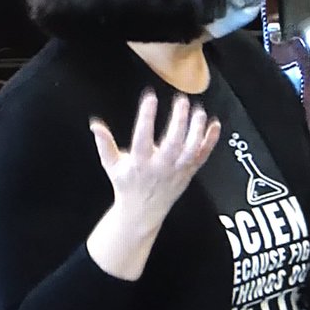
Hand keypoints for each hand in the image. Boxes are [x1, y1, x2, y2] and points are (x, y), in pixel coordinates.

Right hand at [90, 92, 221, 226]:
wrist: (142, 212)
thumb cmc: (127, 185)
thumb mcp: (112, 165)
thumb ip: (104, 144)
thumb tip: (95, 125)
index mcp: (140, 162)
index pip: (143, 137)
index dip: (146, 117)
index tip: (150, 98)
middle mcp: (161, 166)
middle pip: (173, 143)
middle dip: (179, 121)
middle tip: (181, 100)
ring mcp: (177, 170)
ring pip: (191, 149)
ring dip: (197, 129)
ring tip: (199, 111)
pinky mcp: (189, 172)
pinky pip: (203, 156)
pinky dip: (211, 141)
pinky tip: (215, 125)